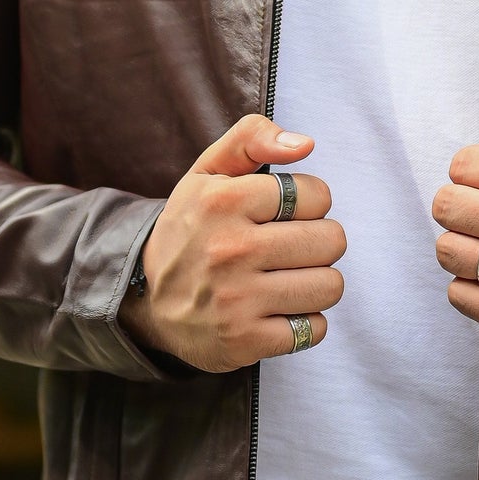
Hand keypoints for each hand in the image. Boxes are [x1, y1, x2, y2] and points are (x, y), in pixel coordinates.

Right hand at [120, 115, 345, 372]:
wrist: (147, 302)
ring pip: (330, 286)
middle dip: (317, 243)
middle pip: (331, 241)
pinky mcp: (245, 341)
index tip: (283, 214)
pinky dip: (304, 322)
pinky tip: (278, 312)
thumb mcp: (207, 173)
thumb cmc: (192, 229)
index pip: (317, 195)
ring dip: (316, 283)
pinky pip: (315, 328)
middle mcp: (229, 249)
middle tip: (288, 250)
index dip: (308, 203)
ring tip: (286, 279)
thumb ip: (251, 139)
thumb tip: (304, 144)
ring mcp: (237, 299)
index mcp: (222, 200)